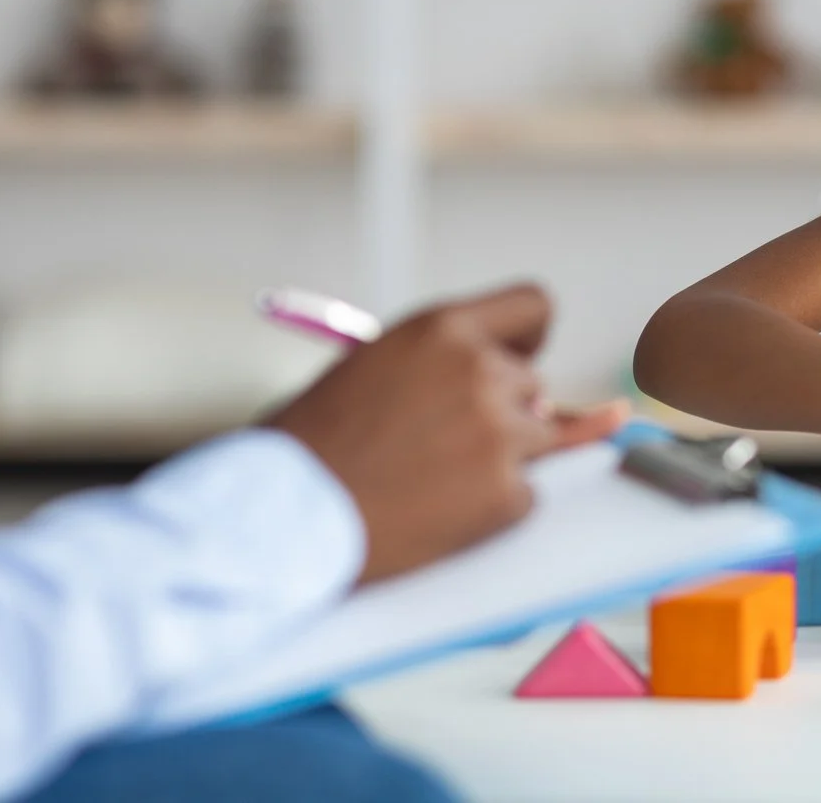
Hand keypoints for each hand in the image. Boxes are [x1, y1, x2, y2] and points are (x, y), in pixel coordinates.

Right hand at [270, 284, 621, 583]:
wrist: (282, 515)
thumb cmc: (310, 445)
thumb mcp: (375, 366)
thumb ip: (442, 363)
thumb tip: (510, 384)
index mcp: (443, 329)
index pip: (532, 305)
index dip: (526, 339)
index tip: (517, 359)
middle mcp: (479, 371)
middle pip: (532, 386)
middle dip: (501, 413)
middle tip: (443, 444)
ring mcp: (498, 433)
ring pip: (538, 440)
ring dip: (501, 459)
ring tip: (433, 480)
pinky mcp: (504, 492)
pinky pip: (525, 495)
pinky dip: (494, 509)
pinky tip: (438, 513)